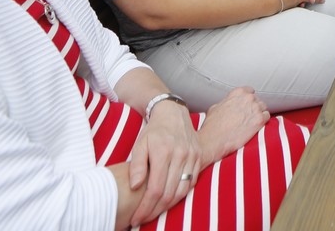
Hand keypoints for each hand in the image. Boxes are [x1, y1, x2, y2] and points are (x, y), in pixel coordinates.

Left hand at [127, 98, 200, 224]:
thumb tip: (134, 186)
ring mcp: (193, 156)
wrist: (174, 113)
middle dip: (154, 211)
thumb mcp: (140, 144)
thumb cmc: (154, 131)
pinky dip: (180, 195)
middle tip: (142, 219)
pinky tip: (169, 200)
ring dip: (167, 206)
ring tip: (154, 213)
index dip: (145, 207)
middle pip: (169, 193)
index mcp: (163, 152)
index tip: (135, 218)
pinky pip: (191, 183)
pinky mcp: (199, 157)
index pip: (155, 189)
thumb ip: (136, 165)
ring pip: (182, 191)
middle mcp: (181, 154)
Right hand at [197, 88, 268, 167]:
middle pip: (257, 100)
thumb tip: (229, 104)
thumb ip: (227, 102)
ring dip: (259, 114)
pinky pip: (267, 117)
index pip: (250, 91)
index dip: (248, 100)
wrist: (213, 140)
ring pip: (263, 108)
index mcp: (238, 92)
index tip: (246, 106)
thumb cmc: (212, 126)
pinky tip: (256, 127)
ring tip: (252, 123)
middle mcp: (248, 98)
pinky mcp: (259, 120)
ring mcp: (255, 108)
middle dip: (254, 107)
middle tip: (248, 117)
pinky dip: (263, 122)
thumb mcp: (215, 107)